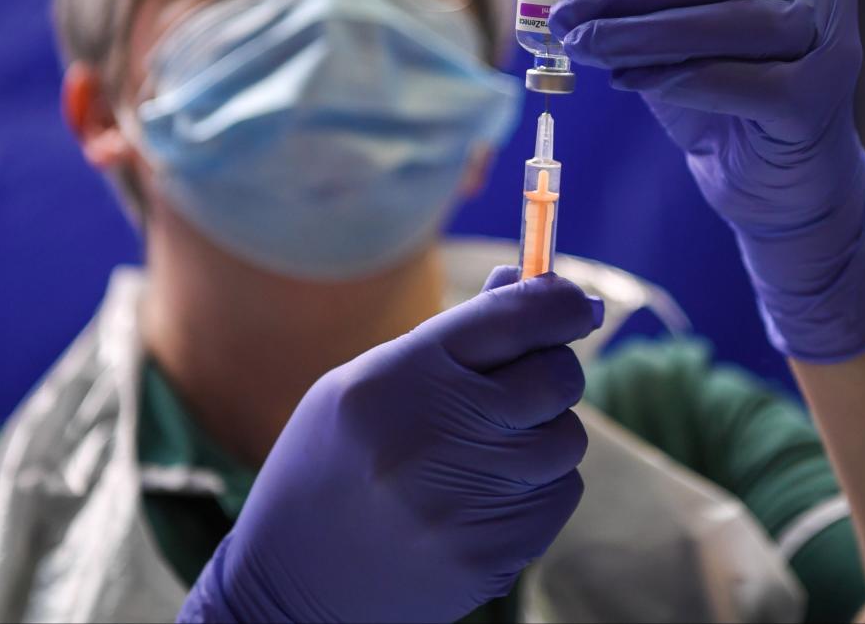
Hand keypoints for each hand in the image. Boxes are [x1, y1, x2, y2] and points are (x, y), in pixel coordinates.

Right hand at [177, 268, 600, 622]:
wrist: (292, 582)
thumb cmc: (332, 462)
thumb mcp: (369, 380)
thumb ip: (453, 334)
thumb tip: (530, 282)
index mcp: (402, 376)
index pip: (515, 318)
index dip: (558, 301)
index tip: (572, 303)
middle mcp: (440, 433)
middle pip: (557, 377)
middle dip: (552, 367)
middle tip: (524, 380)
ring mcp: (471, 500)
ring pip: (567, 438)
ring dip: (542, 433)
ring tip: (485, 448)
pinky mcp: (495, 553)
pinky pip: (560, 494)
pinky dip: (537, 486)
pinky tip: (483, 494)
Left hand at [501, 0, 864, 361]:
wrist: (769, 176)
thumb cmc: (710, 86)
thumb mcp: (652, 31)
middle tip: (563, 19)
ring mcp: (825, 35)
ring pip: (733, 21)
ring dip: (645, 35)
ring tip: (585, 51)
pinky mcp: (818, 96)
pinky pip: (744, 80)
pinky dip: (681, 80)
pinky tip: (632, 84)